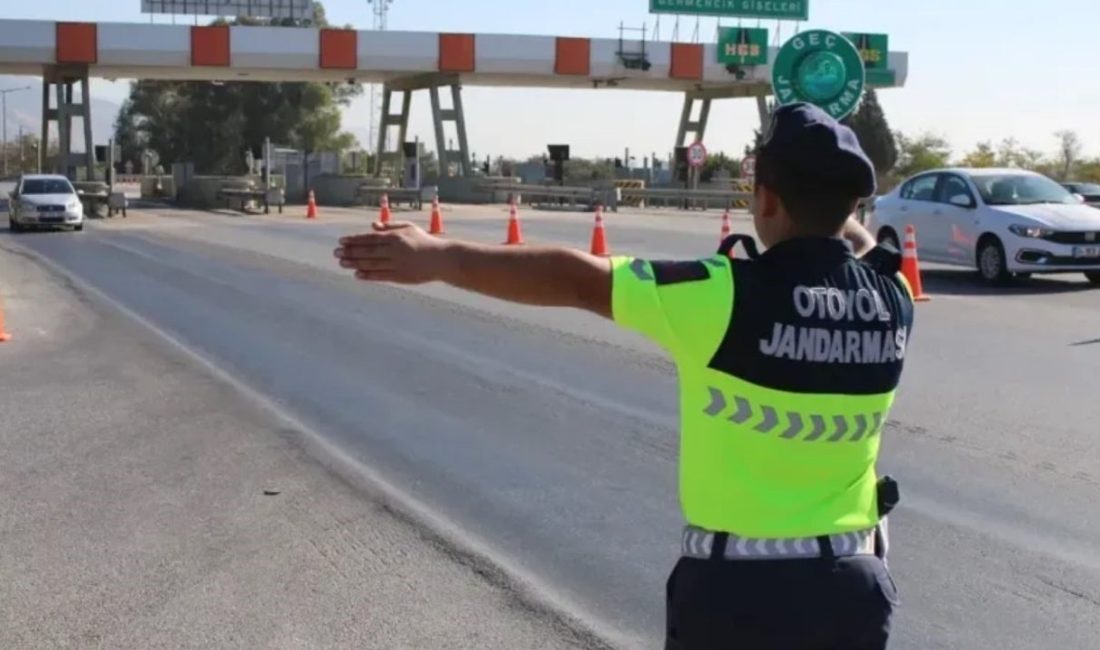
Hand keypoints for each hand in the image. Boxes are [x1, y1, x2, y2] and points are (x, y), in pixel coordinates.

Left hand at [334, 221, 448, 283]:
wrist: (441, 259)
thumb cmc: (424, 241)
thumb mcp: (408, 228)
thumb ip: (390, 226)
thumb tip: (373, 226)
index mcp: (395, 237)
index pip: (370, 238)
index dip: (354, 240)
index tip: (341, 241)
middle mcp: (394, 250)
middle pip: (367, 251)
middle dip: (350, 252)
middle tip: (336, 253)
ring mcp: (396, 264)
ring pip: (371, 264)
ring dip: (355, 263)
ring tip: (342, 263)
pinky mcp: (400, 276)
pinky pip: (380, 276)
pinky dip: (368, 275)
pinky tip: (357, 274)